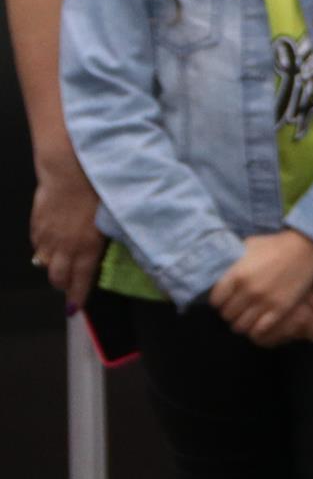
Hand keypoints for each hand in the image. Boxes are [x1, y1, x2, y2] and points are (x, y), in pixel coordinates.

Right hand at [29, 144, 104, 306]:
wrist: (70, 170)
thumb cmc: (98, 189)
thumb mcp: (111, 218)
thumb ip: (106, 238)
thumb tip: (106, 251)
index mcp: (87, 246)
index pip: (81, 279)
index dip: (77, 296)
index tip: (75, 308)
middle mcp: (64, 245)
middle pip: (57, 277)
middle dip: (63, 285)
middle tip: (70, 286)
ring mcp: (47, 235)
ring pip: (44, 263)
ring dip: (52, 268)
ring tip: (61, 267)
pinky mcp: (37, 224)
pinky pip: (37, 245)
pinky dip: (43, 250)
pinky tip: (50, 246)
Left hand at [211, 230, 312, 342]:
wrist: (306, 248)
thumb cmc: (275, 245)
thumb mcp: (248, 247)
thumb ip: (232, 261)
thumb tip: (218, 269)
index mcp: (236, 275)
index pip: (216, 301)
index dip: (220, 301)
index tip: (226, 299)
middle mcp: (248, 290)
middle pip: (227, 315)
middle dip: (231, 312)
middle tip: (238, 308)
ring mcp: (264, 301)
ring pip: (241, 325)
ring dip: (243, 322)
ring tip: (248, 317)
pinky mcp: (280, 309)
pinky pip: (259, 330)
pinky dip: (256, 330)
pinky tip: (259, 323)